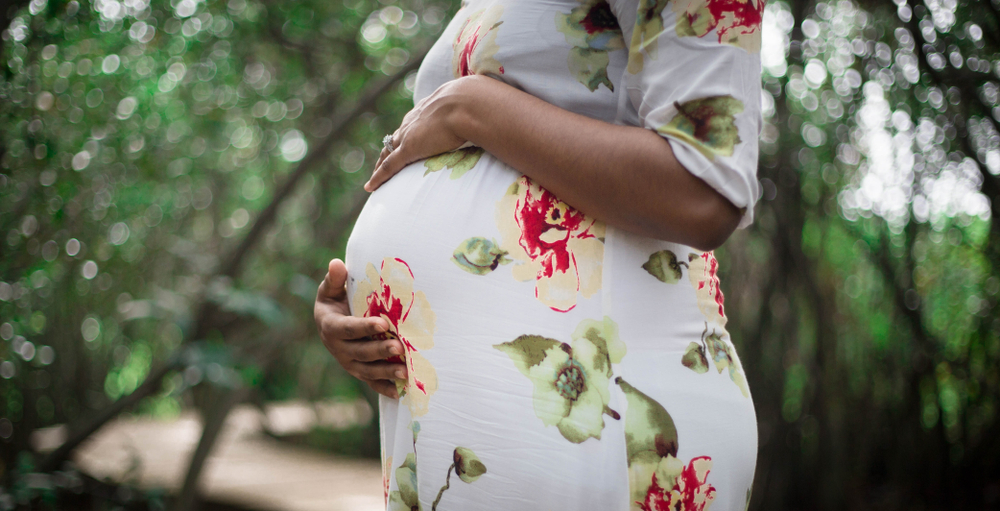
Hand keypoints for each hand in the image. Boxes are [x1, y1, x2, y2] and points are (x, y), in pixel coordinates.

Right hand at [314, 259, 405, 397]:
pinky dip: (385, 388)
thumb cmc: (335, 300)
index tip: (382, 323)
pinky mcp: (359, 371)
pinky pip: (372, 382)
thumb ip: (335, 279)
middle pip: (360, 352)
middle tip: (399, 347)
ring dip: (386, 371)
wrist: (331, 321)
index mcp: (331, 326)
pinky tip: (401, 392)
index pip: (348, 329)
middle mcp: (338, 348)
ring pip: (368, 370)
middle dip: (380, 350)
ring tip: (405, 371)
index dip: (364, 327)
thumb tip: (337, 263)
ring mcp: (349, 362)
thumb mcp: (331, 288)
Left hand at [365, 77, 476, 191]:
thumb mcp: (474, 107)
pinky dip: (379, 177)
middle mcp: (414, 121)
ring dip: (381, 164)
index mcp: (428, 109)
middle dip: (390, 148)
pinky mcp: (409, 149)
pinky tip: (370, 187)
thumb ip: (477, 114)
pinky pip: (389, 166)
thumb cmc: (477, 104)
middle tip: (384, 160)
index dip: (408, 133)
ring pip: (388, 152)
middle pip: (396, 137)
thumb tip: (494, 118)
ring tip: (376, 177)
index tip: (406, 140)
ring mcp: (410, 135)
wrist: (468, 104)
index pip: (413, 123)